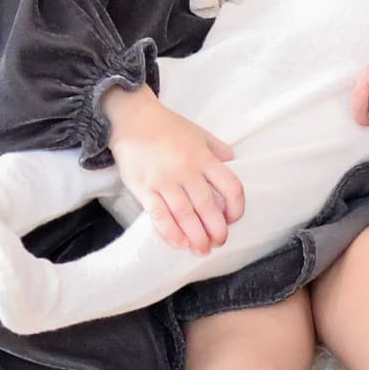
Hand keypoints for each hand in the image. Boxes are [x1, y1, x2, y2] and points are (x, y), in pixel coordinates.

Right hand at [104, 87, 245, 253]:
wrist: (132, 119)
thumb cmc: (167, 127)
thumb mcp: (199, 133)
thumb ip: (218, 150)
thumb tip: (233, 163)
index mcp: (204, 157)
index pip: (230, 186)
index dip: (236, 207)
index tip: (233, 218)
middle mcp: (187, 171)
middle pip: (208, 207)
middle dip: (217, 230)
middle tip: (218, 243)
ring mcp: (164, 181)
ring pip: (185, 215)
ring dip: (196, 237)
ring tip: (202, 250)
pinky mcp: (144, 189)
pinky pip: (159, 216)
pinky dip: (171, 233)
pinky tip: (180, 243)